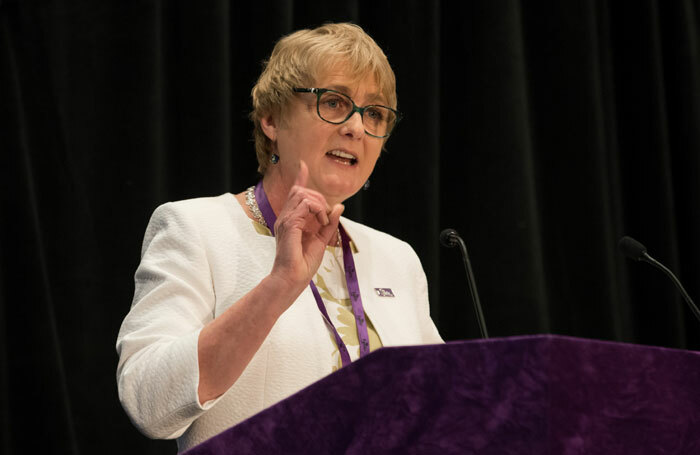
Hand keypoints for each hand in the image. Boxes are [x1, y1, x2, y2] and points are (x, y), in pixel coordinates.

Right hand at [270, 161, 343, 293]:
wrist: (293, 278)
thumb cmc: (304, 264)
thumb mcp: (322, 239)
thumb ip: (329, 223)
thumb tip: (339, 206)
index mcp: (291, 220)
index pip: (295, 193)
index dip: (300, 178)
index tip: (303, 165)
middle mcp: (286, 217)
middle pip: (300, 190)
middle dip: (318, 197)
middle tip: (327, 215)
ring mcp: (285, 220)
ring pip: (302, 194)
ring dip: (319, 203)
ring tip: (324, 220)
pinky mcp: (289, 224)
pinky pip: (305, 205)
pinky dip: (318, 210)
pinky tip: (321, 222)